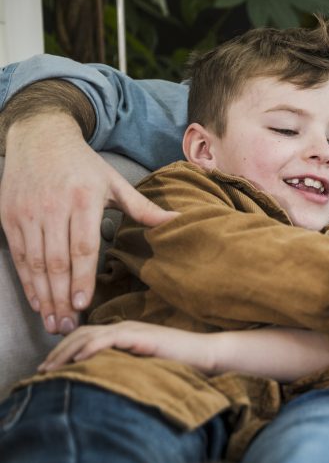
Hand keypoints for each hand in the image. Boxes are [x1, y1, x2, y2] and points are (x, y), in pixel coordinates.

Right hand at [1, 114, 175, 334]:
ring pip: (34, 262)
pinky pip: (18, 256)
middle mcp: (53, 207)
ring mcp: (28, 213)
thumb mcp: (115, 182)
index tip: (84, 303)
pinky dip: (27, 281)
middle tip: (69, 326)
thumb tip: (178, 222)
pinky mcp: (9, 216)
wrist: (39, 136)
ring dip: (44, 296)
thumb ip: (143, 208)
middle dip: (62, 297)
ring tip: (54, 322)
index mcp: (84, 199)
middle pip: (56, 261)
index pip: (82, 246)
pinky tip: (37, 301)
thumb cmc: (83, 164)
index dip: (82, 277)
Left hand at [39, 321, 214, 372]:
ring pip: (90, 335)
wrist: (206, 355)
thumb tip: (100, 382)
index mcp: (123, 334)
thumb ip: (124, 367)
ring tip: (53, 367)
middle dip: (58, 351)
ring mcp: (133, 330)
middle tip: (42, 369)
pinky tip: (80, 359)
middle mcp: (124, 328)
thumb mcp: (145, 366)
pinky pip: (110, 339)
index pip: (85, 336)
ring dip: (68, 351)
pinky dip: (92, 347)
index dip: (63, 350)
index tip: (49, 369)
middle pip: (81, 333)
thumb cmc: (181, 364)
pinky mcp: (142, 336)